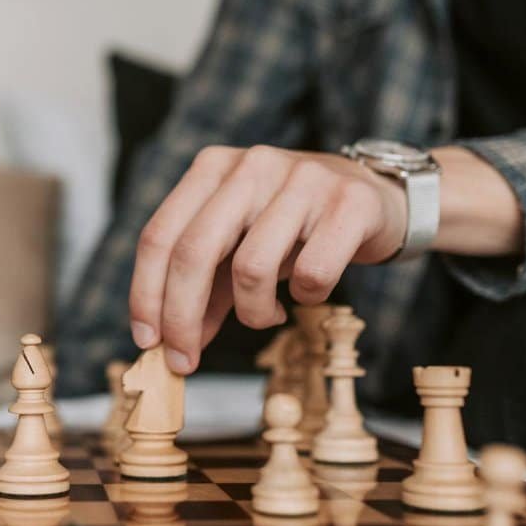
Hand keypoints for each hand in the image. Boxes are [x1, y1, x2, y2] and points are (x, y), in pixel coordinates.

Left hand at [129, 145, 406, 374]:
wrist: (379, 199)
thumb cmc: (297, 228)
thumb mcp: (241, 249)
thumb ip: (206, 291)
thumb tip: (171, 345)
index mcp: (213, 168)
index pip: (160, 235)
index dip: (146, 294)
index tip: (147, 341)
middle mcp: (252, 165)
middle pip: (194, 252)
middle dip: (181, 317)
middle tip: (184, 360)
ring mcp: (302, 179)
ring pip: (252, 267)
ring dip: (252, 312)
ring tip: (265, 316)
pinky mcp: (349, 203)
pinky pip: (311, 273)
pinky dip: (304, 298)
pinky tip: (308, 293)